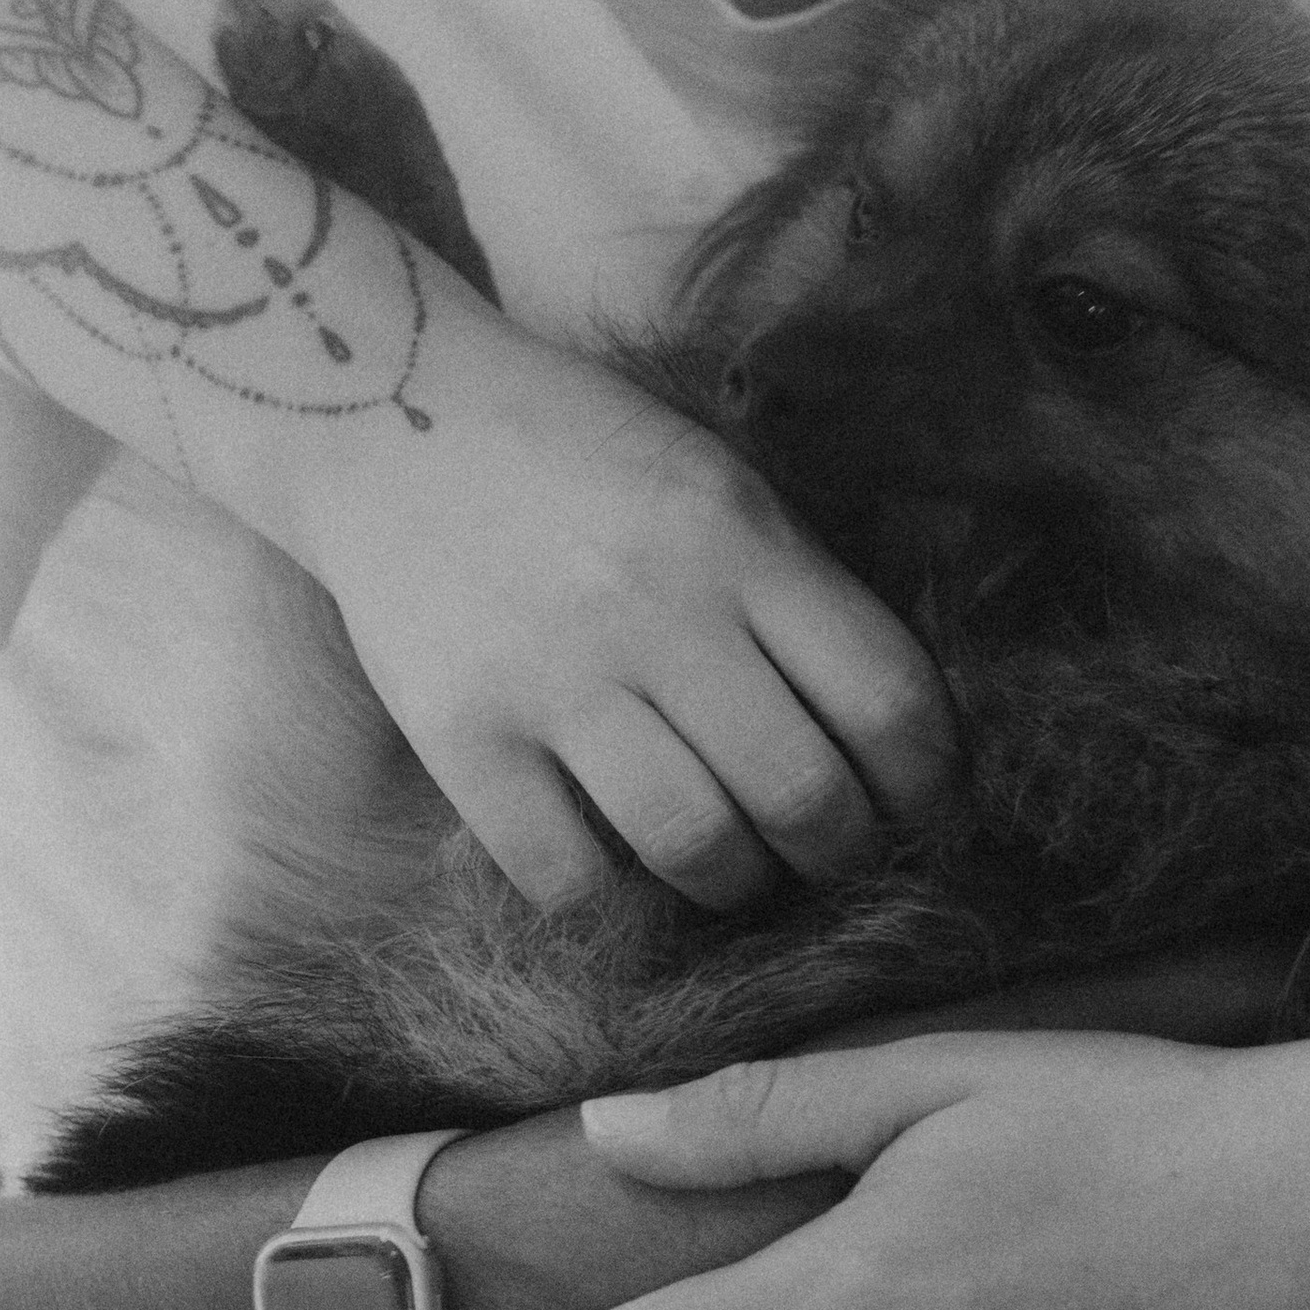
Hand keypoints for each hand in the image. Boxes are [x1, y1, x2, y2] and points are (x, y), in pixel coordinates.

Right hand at [282, 275, 954, 910]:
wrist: (384, 414)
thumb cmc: (578, 451)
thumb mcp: (715, 479)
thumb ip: (796, 586)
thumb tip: (895, 726)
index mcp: (738, 538)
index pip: (886, 697)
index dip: (926, 779)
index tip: (917, 802)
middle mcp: (657, 610)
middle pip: (804, 793)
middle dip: (841, 848)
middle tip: (830, 849)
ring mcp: (554, 678)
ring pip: (697, 846)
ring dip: (738, 883)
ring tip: (736, 868)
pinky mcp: (461, 734)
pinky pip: (565, 874)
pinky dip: (610, 896)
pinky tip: (617, 860)